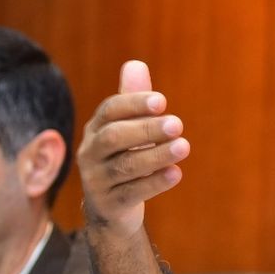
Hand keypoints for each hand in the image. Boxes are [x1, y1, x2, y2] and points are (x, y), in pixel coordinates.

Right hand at [79, 60, 190, 235]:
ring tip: (184, 147)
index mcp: (96, 129)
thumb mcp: (127, 130)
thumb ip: (132, 100)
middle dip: (146, 129)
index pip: (110, 110)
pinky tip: (176, 173)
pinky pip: (131, 193)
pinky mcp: (109, 205)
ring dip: (156, 155)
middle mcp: (90, 152)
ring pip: (125, 166)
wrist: (110, 210)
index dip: (133, 103)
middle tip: (178, 124)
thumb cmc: (123, 159)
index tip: (162, 101)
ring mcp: (97, 180)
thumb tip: (136, 63)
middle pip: (114, 137)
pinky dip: (154, 183)